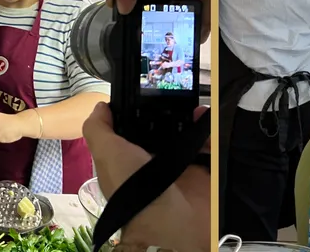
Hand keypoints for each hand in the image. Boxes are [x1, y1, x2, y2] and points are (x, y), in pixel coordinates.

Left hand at [82, 103, 209, 251]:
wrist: (170, 219)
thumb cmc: (133, 184)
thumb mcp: (106, 153)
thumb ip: (98, 129)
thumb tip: (101, 107)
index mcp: (130, 158)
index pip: (135, 129)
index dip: (140, 111)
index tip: (148, 89)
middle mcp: (154, 161)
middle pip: (164, 128)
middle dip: (171, 110)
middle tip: (177, 92)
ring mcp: (180, 166)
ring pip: (188, 134)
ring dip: (192, 118)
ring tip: (195, 104)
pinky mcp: (203, 170)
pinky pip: (209, 145)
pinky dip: (210, 131)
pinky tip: (207, 117)